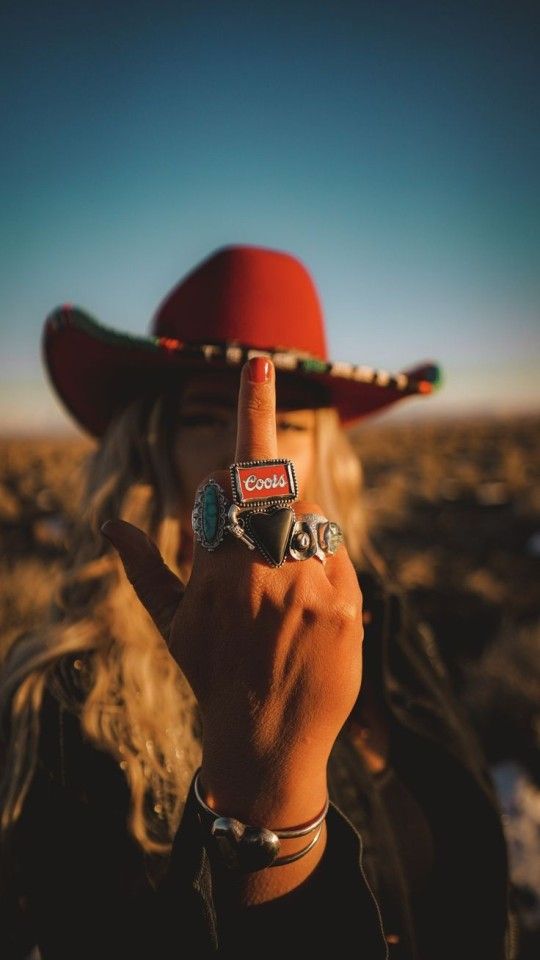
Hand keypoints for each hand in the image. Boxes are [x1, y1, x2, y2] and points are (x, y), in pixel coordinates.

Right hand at [102, 358, 363, 828]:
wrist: (268, 742)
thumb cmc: (212, 674)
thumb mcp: (170, 623)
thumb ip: (141, 565)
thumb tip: (106, 523)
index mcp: (221, 563)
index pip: (240, 471)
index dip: (253, 409)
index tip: (261, 362)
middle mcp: (270, 567)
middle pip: (281, 493)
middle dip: (267, 505)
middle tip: (255, 556)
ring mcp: (315, 588)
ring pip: (313, 522)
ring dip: (295, 539)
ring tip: (281, 595)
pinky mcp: (350, 606)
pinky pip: (339, 556)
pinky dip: (322, 567)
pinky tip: (307, 611)